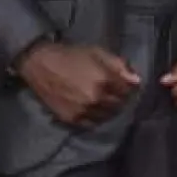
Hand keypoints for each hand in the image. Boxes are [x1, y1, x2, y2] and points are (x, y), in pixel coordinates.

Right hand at [15, 41, 139, 127]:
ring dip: (110, 109)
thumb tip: (136, 79)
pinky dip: (96, 117)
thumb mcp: (98, 53)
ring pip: (107, 116)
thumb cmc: (71, 55)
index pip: (128, 91)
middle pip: (119, 105)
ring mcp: (83, 111)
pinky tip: (94, 109)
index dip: (130, 87)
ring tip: (106, 101)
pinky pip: (91, 124)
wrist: (40, 64)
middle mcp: (96, 98)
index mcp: (104, 80)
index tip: (128, 85)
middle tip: (118, 93)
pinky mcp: (70, 119)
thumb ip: (119, 66)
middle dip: (122, 98)